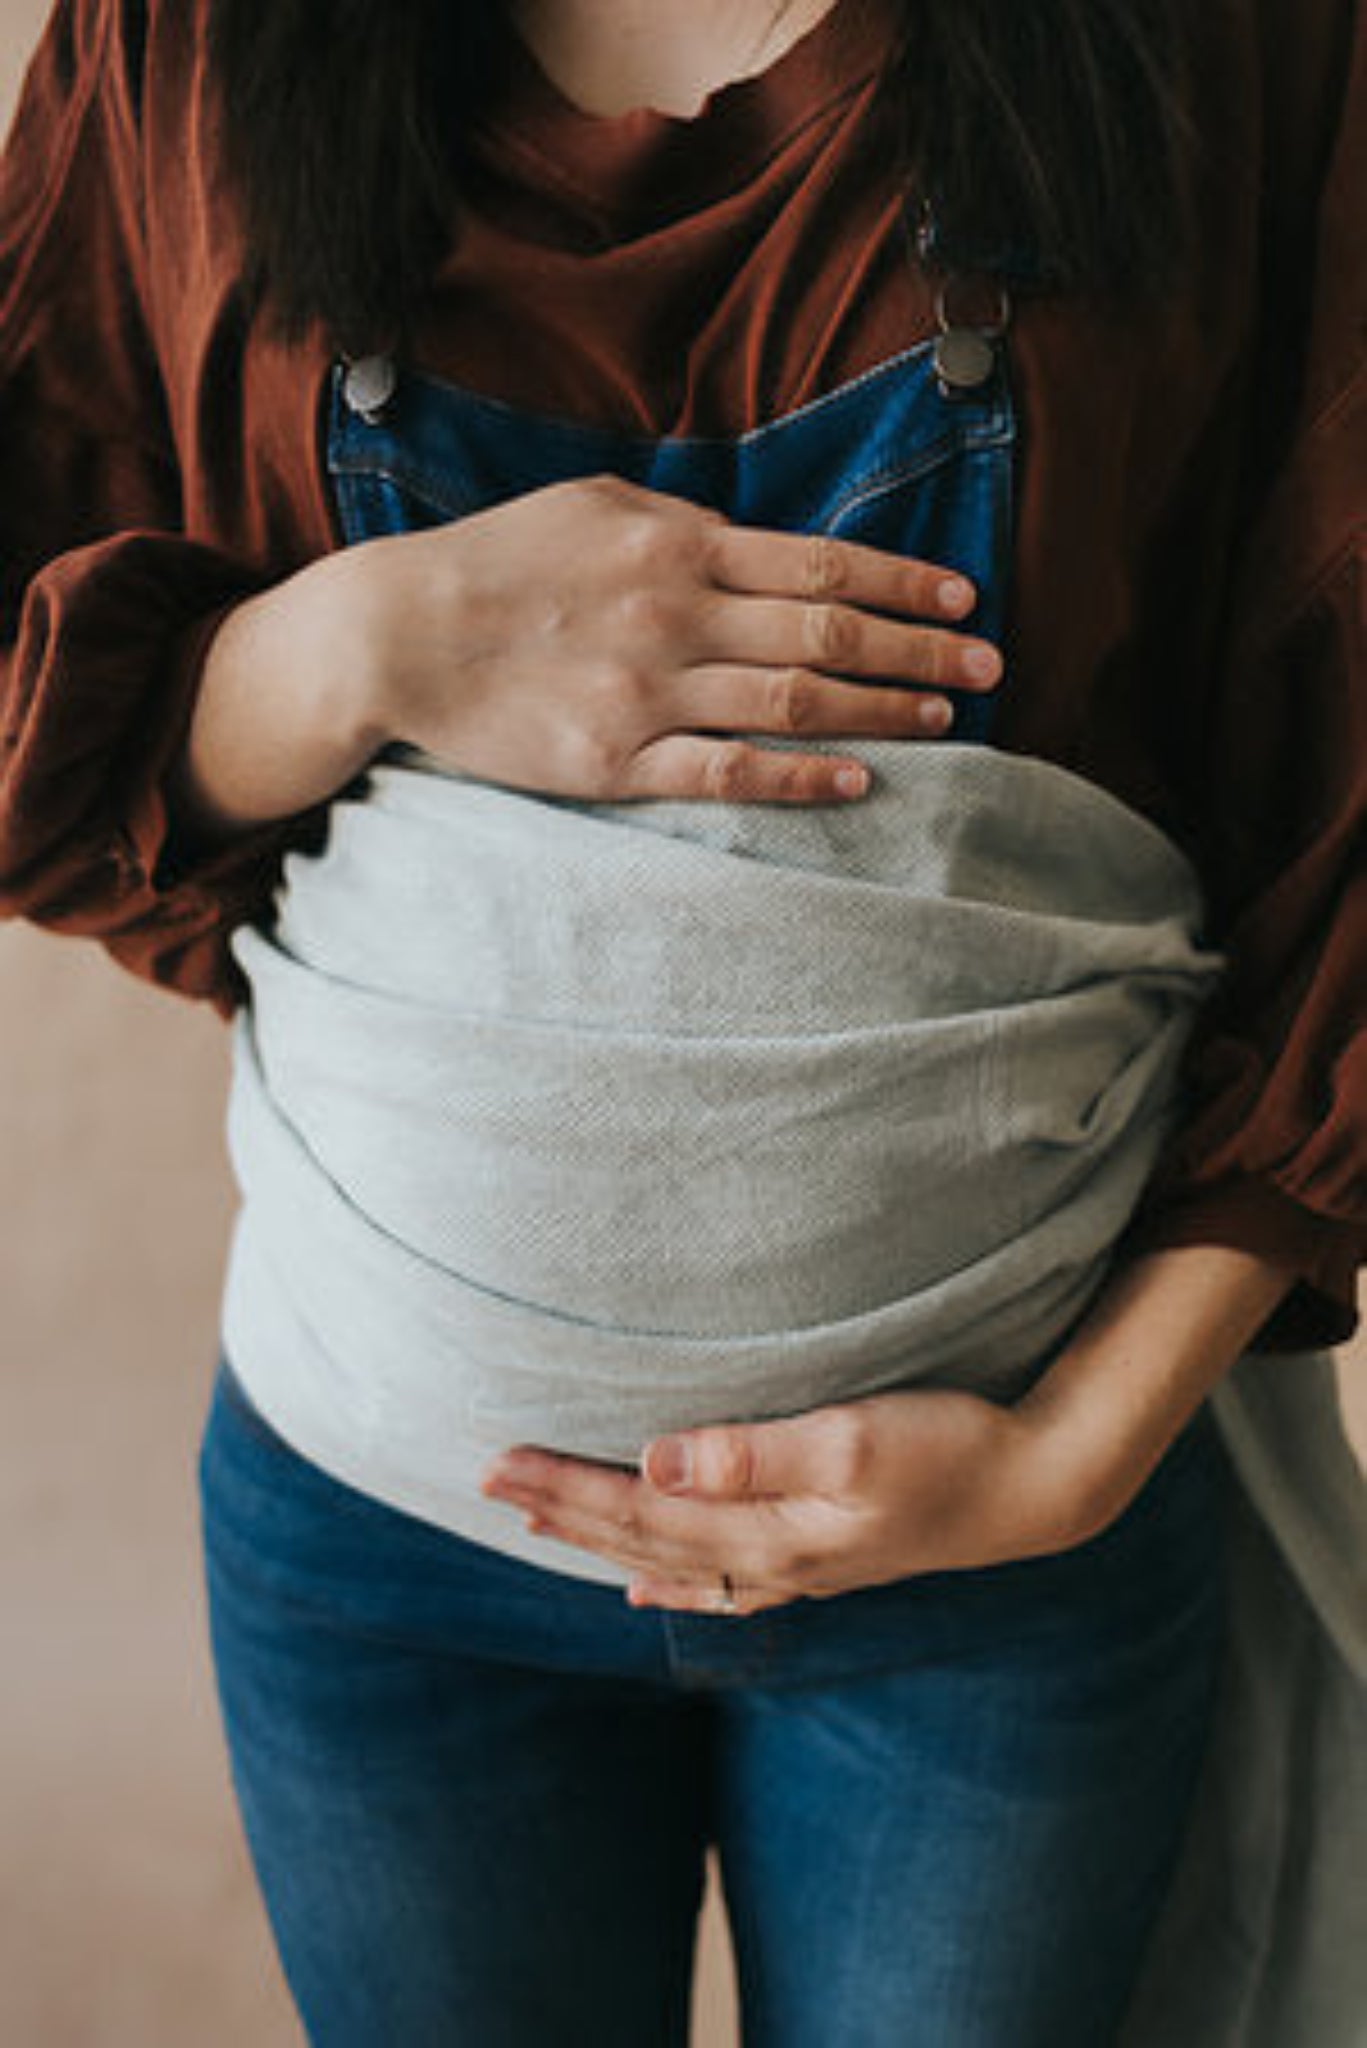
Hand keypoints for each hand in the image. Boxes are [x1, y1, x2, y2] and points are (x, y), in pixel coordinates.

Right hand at [354, 472, 1002, 805]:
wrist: (401, 635)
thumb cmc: (500, 561)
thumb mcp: (596, 507)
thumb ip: (685, 523)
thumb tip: (758, 541)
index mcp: (678, 547)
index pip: (824, 563)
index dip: (907, 582)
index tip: (965, 599)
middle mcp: (678, 616)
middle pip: (831, 632)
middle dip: (923, 651)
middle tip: (990, 668)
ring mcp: (651, 693)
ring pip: (796, 701)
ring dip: (883, 711)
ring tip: (947, 722)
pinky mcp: (618, 762)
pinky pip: (729, 774)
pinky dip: (801, 777)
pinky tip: (858, 780)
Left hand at [479, 1246, 1296, 1613]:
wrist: (1038, 1487)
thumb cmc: (953, 1448)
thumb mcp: (856, 1438)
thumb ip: (754, 1452)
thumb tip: (657, 1460)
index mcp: (768, 1529)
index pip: (638, 1510)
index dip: (562, 1487)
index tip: (493, 1462)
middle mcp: (771, 1558)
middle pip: (640, 1539)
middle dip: (561, 1511)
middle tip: (486, 1481)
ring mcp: (798, 1565)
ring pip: (669, 1560)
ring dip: (600, 1542)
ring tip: (536, 1526)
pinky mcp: (825, 1555)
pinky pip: (718, 1576)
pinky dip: (668, 1578)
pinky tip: (644, 1587)